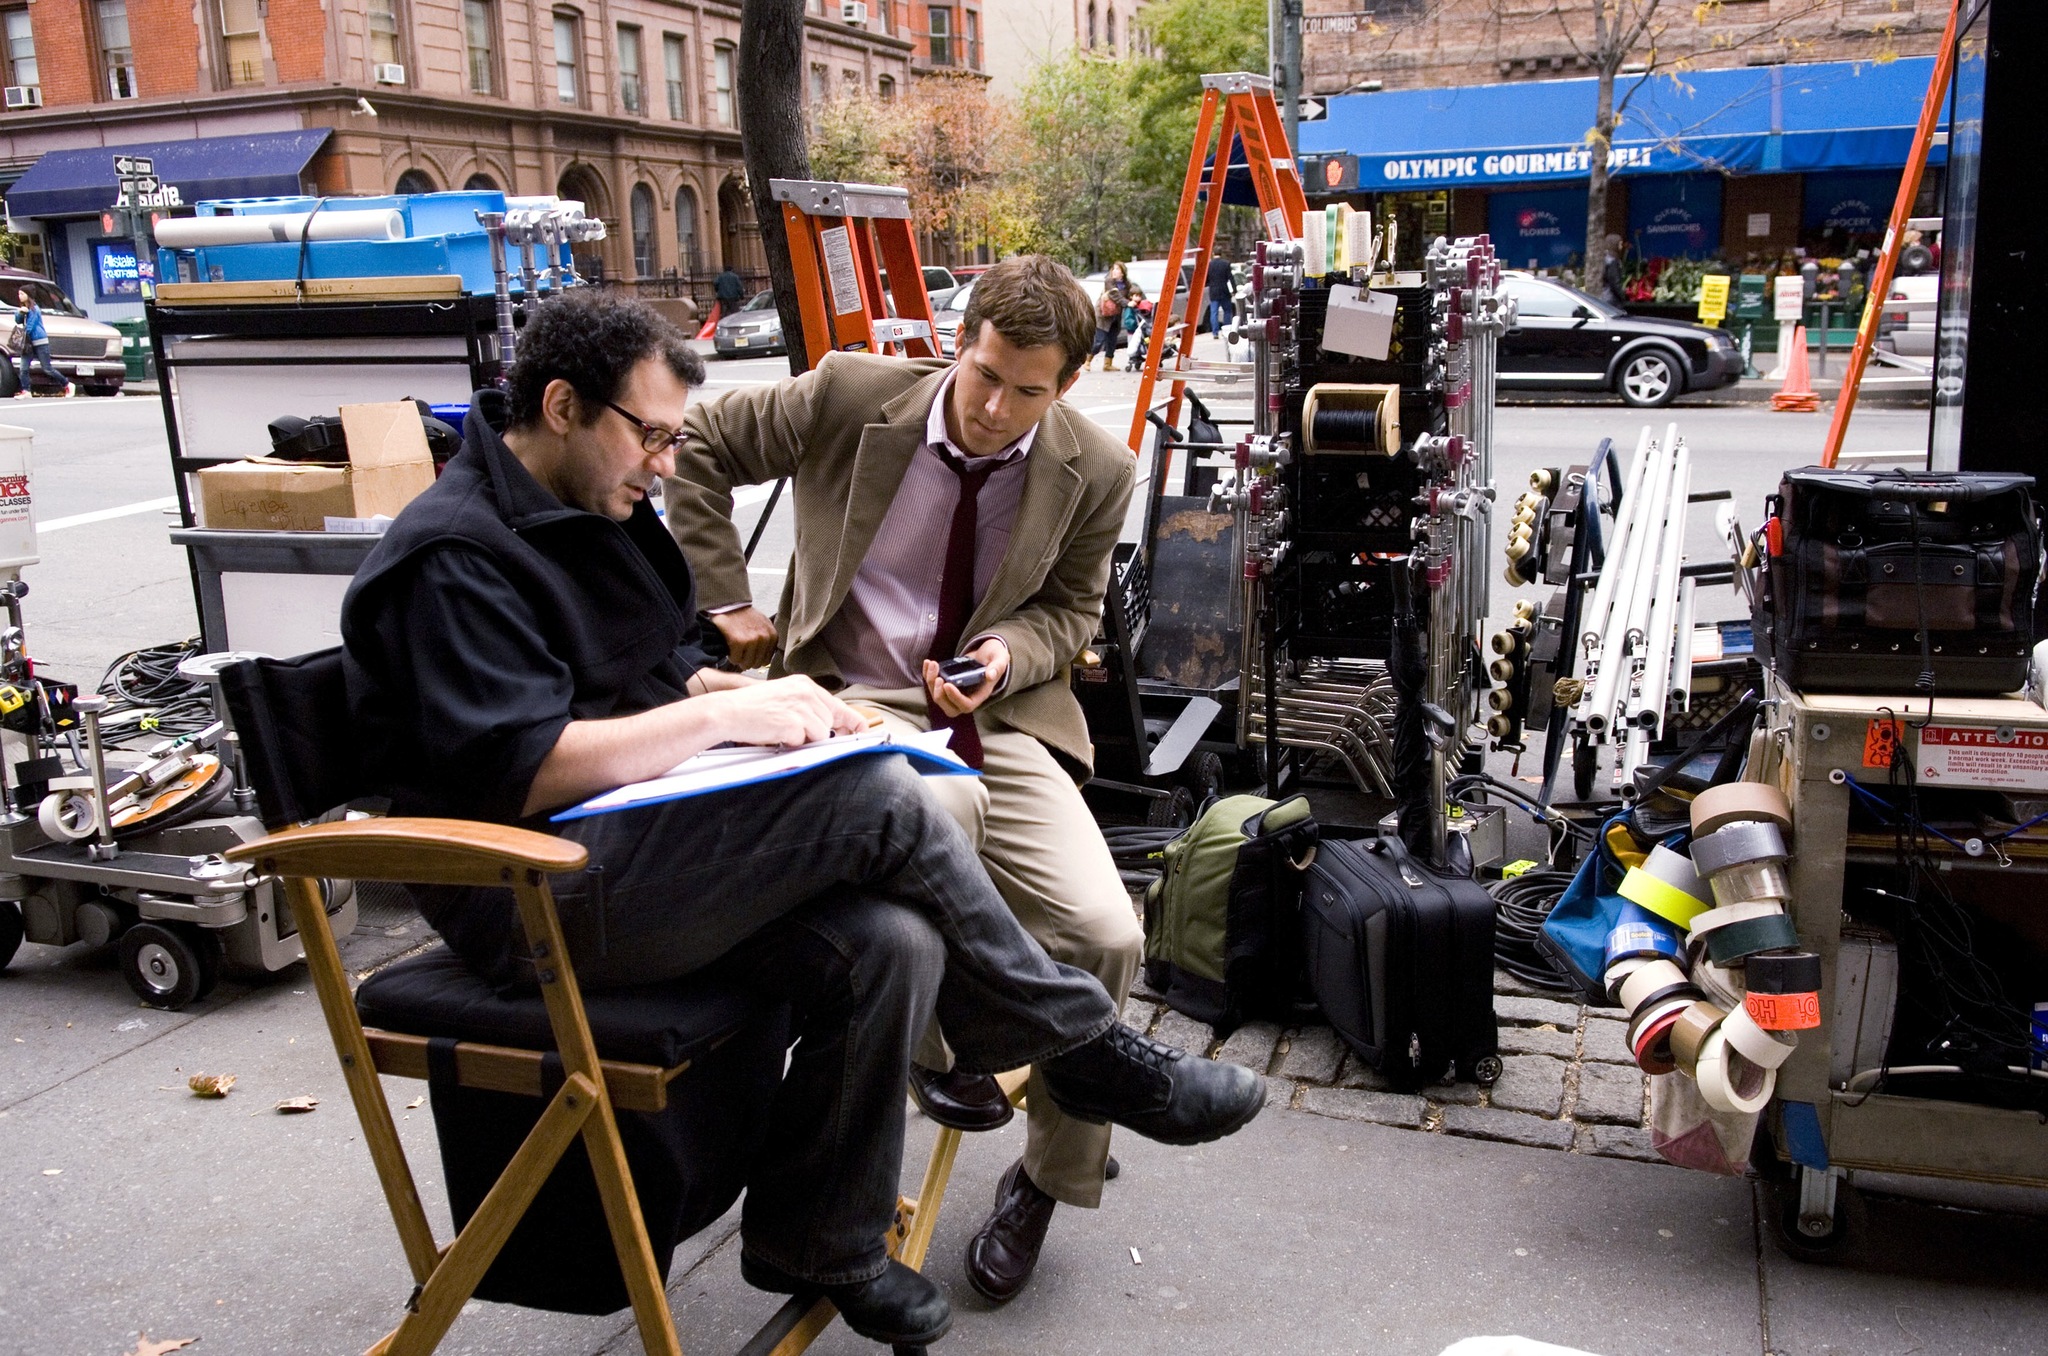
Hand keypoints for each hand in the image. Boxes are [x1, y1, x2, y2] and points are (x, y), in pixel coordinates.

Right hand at [701, 675, 866, 747]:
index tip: (862, 730)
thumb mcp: (784, 698)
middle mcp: (806, 693)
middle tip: (793, 730)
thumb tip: (829, 727)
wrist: (728, 711)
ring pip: (820, 734)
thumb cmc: (752, 708)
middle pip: (830, 723)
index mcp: (804, 685)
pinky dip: (791, 743)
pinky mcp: (794, 723)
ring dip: (803, 739)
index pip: (837, 705)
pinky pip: (804, 742)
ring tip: (781, 730)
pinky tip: (776, 733)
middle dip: (816, 733)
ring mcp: (801, 707)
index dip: (852, 720)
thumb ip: (807, 707)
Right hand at [710, 606, 777, 669]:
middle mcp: (764, 638)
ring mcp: (752, 640)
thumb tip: (766, 661)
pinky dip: (731, 656)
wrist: (730, 604)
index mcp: (772, 636)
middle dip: (747, 660)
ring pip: (746, 664)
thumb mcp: (763, 625)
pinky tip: (730, 648)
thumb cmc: (745, 616)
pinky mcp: (738, 642)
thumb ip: (767, 640)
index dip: (755, 658)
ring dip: (739, 659)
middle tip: (741, 652)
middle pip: (756, 664)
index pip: (766, 660)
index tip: (749, 653)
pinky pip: (735, 659)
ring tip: (736, 650)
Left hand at [923, 638, 1008, 718]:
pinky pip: (933, 686)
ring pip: (938, 697)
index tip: (947, 684)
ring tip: (933, 664)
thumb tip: (990, 675)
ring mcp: (955, 692)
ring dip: (931, 682)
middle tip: (939, 678)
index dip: (955, 698)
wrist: (986, 654)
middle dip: (939, 695)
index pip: (966, 705)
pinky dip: (927, 675)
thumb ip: (997, 667)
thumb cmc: (995, 658)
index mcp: (980, 695)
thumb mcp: (1000, 659)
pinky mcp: (946, 684)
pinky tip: (928, 663)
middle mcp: (966, 697)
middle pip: (949, 708)